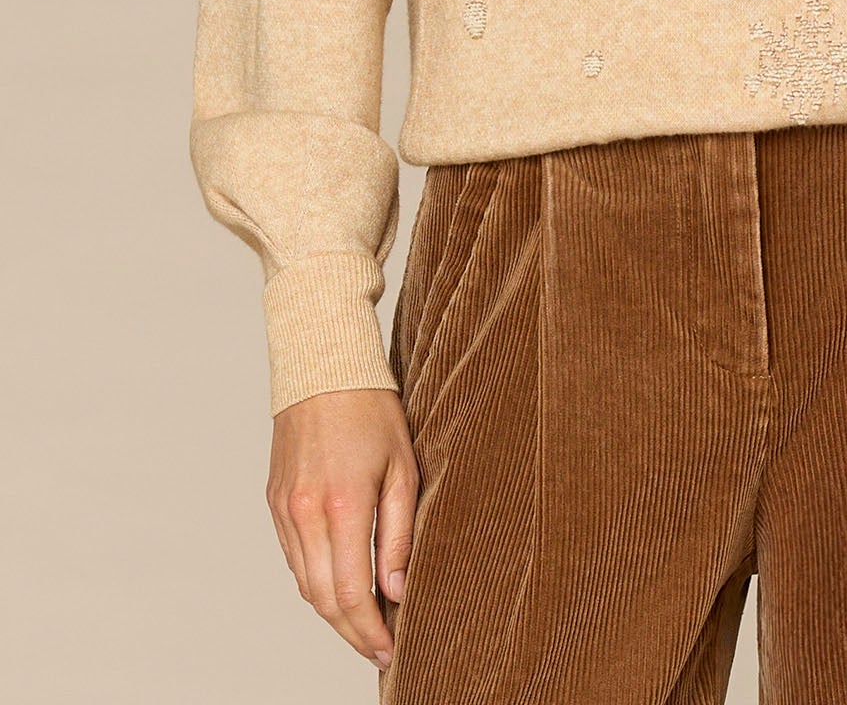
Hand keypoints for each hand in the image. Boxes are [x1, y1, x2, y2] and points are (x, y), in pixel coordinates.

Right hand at [266, 387, 418, 672]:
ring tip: (364, 624)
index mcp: (342, 506)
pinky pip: (293, 558)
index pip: (352, 594)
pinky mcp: (274, 502)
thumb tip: (397, 590)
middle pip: (324, 600)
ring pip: (305, 584)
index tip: (389, 650)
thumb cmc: (372, 410)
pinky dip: (315, 580)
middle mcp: (304, 514)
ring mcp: (284, 509)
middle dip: (352, 632)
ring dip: (333, 612)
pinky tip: (339, 584)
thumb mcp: (403, 467)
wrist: (322, 365)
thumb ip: (399, 533)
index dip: (370, 631)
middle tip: (378, 648)